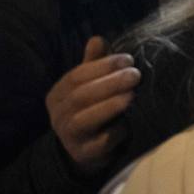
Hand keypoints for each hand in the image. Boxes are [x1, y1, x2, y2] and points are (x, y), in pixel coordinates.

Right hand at [45, 37, 139, 172]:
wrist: (86, 151)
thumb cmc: (91, 109)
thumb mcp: (89, 86)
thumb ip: (93, 64)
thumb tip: (97, 39)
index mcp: (58, 95)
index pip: (75, 77)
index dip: (102, 66)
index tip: (128, 59)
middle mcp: (58, 116)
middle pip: (80, 96)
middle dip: (110, 83)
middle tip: (135, 75)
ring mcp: (69, 137)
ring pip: (84, 120)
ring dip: (110, 106)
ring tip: (132, 95)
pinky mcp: (84, 154)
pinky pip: (98, 143)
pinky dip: (113, 133)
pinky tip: (127, 124)